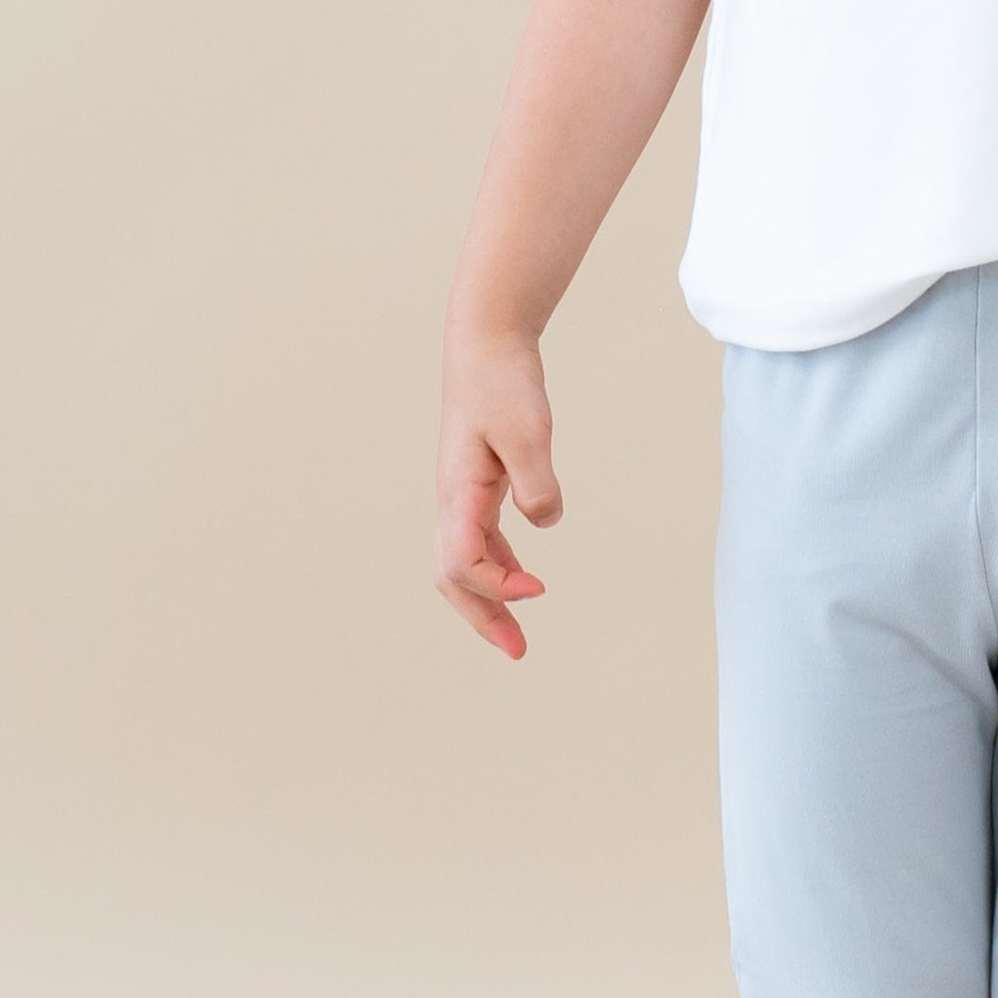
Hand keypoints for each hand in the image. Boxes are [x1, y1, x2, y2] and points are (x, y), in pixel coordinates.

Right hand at [435, 327, 562, 657]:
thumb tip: (545, 523)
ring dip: (490, 600)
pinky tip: (525, 580)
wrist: (488, 345)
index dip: (497, 586)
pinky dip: (500, 567)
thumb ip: (537, 481)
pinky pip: (481, 541)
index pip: (461, 562)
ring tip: (518, 636)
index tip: (539, 588)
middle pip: (453, 577)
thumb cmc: (504, 384)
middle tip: (518, 652)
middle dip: (483, 618)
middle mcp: (452, 501)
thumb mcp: (528, 431)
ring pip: (464, 564)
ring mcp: (462, 496)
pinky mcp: (478, 486)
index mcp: (457, 493)